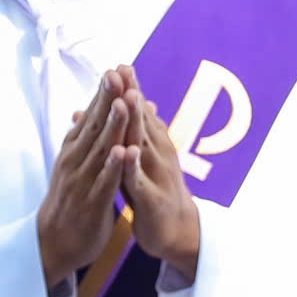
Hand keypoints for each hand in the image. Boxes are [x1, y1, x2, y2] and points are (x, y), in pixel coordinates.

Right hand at [35, 70, 131, 288]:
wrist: (54, 242)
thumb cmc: (71, 200)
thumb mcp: (77, 164)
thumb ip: (87, 139)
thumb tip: (90, 112)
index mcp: (75, 151)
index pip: (91, 117)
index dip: (103, 94)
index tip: (115, 68)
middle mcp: (76, 161)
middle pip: (94, 125)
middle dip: (107, 99)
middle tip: (116, 72)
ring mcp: (83, 181)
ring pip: (100, 149)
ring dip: (112, 126)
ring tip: (122, 102)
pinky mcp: (92, 203)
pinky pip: (104, 182)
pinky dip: (113, 166)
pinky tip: (122, 150)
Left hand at [113, 65, 201, 271]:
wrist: (175, 232)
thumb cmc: (155, 192)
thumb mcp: (145, 158)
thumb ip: (137, 131)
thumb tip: (132, 104)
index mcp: (153, 146)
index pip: (141, 113)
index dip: (131, 89)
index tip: (120, 64)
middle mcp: (158, 155)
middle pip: (143, 121)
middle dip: (132, 95)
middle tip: (123, 70)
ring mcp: (157, 175)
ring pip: (142, 145)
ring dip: (134, 122)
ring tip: (126, 100)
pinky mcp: (151, 199)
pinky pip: (139, 180)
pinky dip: (132, 165)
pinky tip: (125, 152)